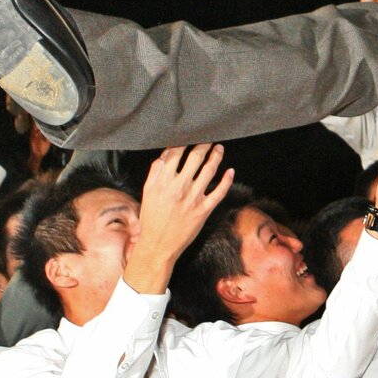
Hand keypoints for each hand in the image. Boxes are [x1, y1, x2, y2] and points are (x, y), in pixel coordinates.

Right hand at [126, 144, 234, 292]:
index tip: (191, 133)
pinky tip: (230, 171)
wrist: (158, 244)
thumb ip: (156, 172)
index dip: (184, 141)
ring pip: (209, 171)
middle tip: (210, 135)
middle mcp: (179, 187)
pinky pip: (219, 192)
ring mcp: (193, 198)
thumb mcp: (148, 192)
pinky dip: (226, 181)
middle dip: (204, 144)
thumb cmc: (152, 217)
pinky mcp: (204, 210)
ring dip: (216, 157)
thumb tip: (165, 154)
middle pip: (195, 158)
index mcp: (163, 182)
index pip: (176, 153)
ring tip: (219, 148)